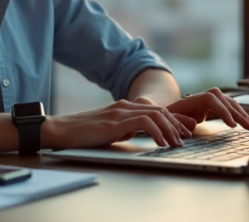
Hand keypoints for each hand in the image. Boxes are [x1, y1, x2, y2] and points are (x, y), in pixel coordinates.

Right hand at [41, 100, 192, 149]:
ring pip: (156, 114)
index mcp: (123, 107)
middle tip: (187, 136)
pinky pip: (144, 122)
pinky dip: (157, 132)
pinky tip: (161, 143)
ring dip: (170, 129)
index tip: (185, 129)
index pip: (155, 109)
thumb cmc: (82, 134)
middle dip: (177, 123)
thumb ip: (125, 128)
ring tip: (176, 143)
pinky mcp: (115, 122)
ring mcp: (120, 112)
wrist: (61, 130)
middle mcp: (124, 106)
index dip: (173, 118)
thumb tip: (140, 134)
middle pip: (160, 110)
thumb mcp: (109, 130)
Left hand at [166, 89, 248, 130]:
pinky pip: (228, 109)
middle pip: (224, 100)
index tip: (232, 125)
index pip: (211, 99)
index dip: (223, 110)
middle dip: (239, 114)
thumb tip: (192, 123)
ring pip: (229, 103)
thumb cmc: (162, 121)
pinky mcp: (210, 108)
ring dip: (242, 114)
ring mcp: (206, 102)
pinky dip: (238, 115)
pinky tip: (248, 123)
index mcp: (190, 101)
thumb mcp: (166, 122)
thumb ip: (178, 121)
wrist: (159, 116)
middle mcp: (200, 98)